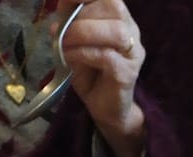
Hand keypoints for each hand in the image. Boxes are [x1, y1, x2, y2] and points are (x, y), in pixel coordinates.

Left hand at [58, 0, 145, 156]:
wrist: (105, 109)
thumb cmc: (91, 74)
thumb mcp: (74, 42)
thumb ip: (69, 23)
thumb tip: (59, 9)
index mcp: (119, 19)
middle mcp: (131, 32)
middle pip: (115, 7)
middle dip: (83, 12)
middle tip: (61, 27)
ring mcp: (133, 54)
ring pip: (116, 32)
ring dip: (84, 32)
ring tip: (63, 41)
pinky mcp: (128, 74)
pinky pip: (107, 57)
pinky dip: (84, 53)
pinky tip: (69, 56)